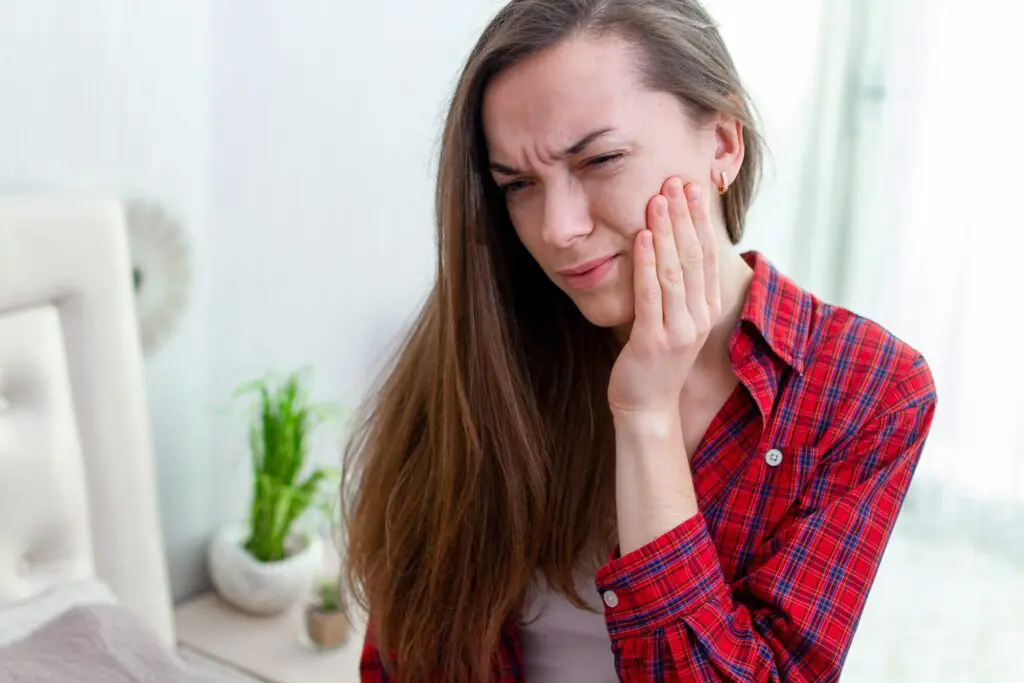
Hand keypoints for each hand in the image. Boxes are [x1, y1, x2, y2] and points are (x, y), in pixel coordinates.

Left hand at [607, 177, 721, 416]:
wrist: (647, 409)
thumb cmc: (654, 362)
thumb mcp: (674, 321)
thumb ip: (677, 290)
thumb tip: (670, 249)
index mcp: (705, 309)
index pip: (706, 256)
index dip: (700, 220)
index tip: (692, 187)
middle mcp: (698, 317)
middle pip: (694, 257)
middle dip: (685, 216)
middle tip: (676, 181)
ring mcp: (678, 331)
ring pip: (674, 271)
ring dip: (666, 232)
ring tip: (658, 199)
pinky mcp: (653, 342)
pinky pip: (651, 296)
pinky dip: (646, 264)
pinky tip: (641, 238)